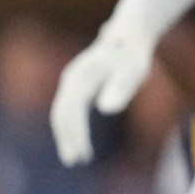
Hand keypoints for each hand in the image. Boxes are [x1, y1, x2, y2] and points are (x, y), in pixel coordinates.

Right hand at [49, 25, 154, 166]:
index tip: (82, 155)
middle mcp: (70, 80)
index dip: (75, 134)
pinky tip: (79, 140)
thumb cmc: (133, 53)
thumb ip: (121, 86)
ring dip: (66, 135)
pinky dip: (69, 127)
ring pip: (61, 113)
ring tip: (75, 157)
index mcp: (80, 78)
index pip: (71, 111)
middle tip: (74, 161)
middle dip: (66, 138)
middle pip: (61, 114)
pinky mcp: (75, 86)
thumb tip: (106, 110)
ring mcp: (70, 82)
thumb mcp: (133, 69)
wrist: (130, 32)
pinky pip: (67, 110)